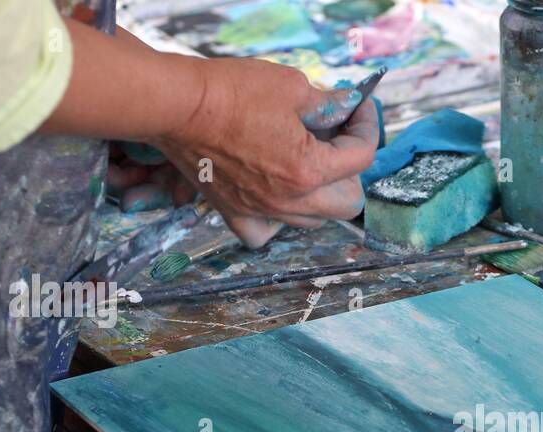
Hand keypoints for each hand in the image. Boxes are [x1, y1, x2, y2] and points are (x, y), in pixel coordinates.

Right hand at [153, 59, 378, 247]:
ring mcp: (262, 211)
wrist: (176, 106)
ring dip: (321, 194)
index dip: (366, 126)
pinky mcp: (234, 213)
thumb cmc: (231, 92)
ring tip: (307, 162)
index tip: (358, 107)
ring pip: (314, 220)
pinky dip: (276, 221)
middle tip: (339, 140)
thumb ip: (328, 103)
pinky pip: (263, 234)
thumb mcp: (291, 85)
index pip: (361, 156)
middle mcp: (290, 200)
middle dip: (352, 170)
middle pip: (349, 202)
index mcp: (309, 169)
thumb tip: (348, 105)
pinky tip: (275, 196)